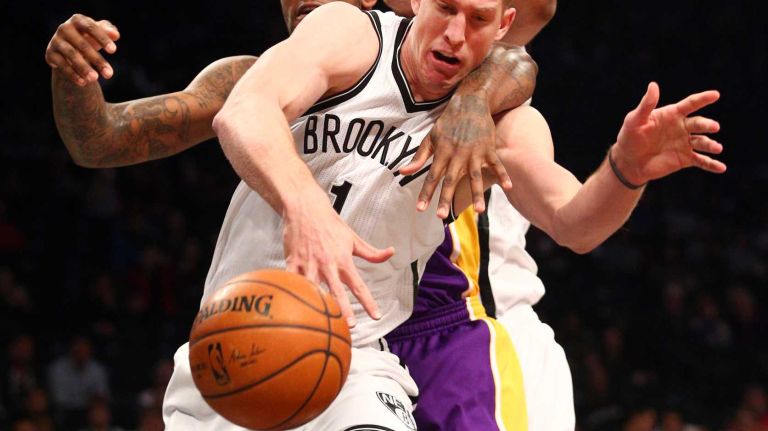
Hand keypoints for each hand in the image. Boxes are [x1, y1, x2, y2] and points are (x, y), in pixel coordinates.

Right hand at [45, 14, 120, 85]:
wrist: (70, 48)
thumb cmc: (90, 38)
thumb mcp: (100, 32)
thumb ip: (109, 30)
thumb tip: (115, 35)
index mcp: (78, 20)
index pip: (91, 27)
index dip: (102, 38)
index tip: (114, 51)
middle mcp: (64, 28)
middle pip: (82, 45)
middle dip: (97, 60)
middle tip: (109, 74)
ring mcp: (56, 41)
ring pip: (71, 55)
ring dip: (83, 67)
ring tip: (95, 79)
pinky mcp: (50, 54)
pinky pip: (62, 64)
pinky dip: (72, 74)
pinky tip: (83, 82)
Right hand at [282, 195, 393, 326]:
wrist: (305, 208)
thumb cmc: (331, 224)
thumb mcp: (353, 238)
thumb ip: (371, 252)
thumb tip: (391, 253)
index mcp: (343, 260)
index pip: (359, 285)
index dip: (369, 301)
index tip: (377, 316)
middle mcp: (328, 264)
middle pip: (337, 292)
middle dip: (344, 310)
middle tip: (351, 326)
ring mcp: (309, 264)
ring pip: (314, 289)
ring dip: (318, 305)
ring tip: (321, 322)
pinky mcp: (293, 262)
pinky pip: (292, 281)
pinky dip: (294, 292)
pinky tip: (293, 308)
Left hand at [400, 94, 511, 218]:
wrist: (470, 102)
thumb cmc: (448, 122)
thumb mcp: (431, 137)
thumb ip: (419, 157)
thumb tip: (402, 172)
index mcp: (442, 152)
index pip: (431, 176)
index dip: (426, 193)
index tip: (420, 209)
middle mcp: (457, 154)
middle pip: (451, 180)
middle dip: (446, 198)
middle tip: (441, 216)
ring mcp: (475, 152)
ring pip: (475, 177)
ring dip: (478, 194)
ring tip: (480, 211)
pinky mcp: (489, 148)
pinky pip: (497, 164)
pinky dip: (503, 175)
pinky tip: (508, 187)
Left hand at [612, 82, 725, 184]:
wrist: (628, 161)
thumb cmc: (629, 137)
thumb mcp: (634, 120)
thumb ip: (646, 105)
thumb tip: (653, 85)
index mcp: (672, 115)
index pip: (690, 104)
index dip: (702, 99)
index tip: (715, 95)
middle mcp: (682, 127)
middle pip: (698, 124)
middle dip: (707, 125)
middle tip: (714, 127)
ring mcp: (684, 143)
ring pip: (702, 142)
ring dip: (710, 145)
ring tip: (717, 148)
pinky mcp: (685, 159)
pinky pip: (701, 161)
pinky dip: (711, 165)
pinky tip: (721, 168)